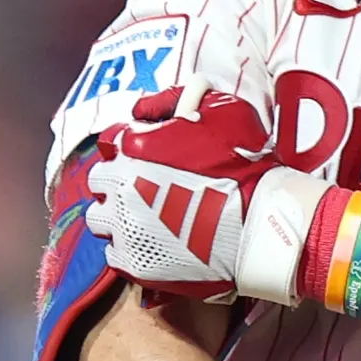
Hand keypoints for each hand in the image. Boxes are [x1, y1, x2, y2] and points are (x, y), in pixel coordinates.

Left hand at [85, 77, 330, 304]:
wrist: (260, 222)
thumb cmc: (243, 163)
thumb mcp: (220, 110)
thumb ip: (177, 98)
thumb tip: (145, 108)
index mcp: (134, 147)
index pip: (111, 141)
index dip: (129, 146)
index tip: (145, 153)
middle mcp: (121, 187)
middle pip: (100, 182)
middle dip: (118, 180)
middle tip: (143, 184)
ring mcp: (126, 228)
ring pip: (101, 220)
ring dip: (117, 215)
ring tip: (143, 216)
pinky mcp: (136, 262)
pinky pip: (114, 254)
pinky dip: (128, 247)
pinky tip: (151, 241)